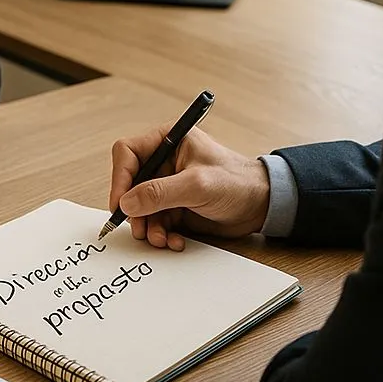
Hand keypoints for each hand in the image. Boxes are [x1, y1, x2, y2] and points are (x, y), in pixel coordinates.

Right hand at [109, 126, 270, 249]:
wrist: (262, 205)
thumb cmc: (237, 182)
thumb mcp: (197, 185)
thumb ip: (160, 193)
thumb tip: (127, 202)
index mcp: (167, 141)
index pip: (127, 153)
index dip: (120, 178)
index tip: (121, 203)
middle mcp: (164, 161)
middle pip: (130, 184)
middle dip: (134, 209)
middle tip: (139, 229)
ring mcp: (168, 185)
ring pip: (141, 207)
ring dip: (148, 226)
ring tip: (161, 239)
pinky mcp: (174, 206)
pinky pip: (155, 221)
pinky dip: (161, 233)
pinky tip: (174, 240)